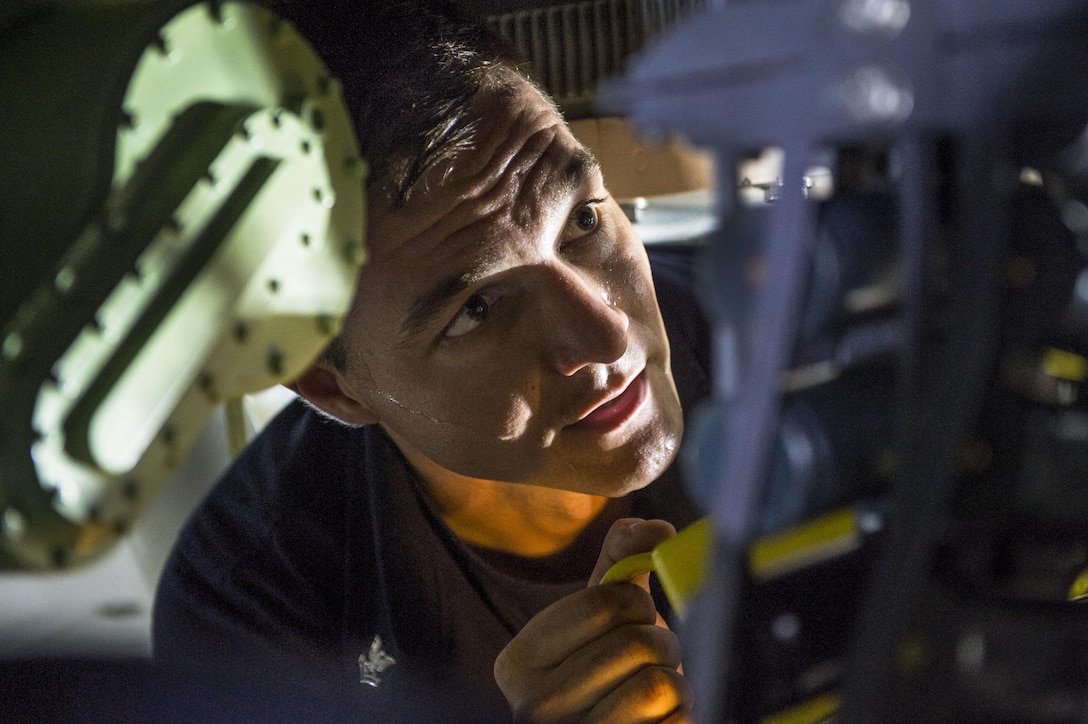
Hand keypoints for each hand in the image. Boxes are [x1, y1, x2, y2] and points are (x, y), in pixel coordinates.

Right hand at [494, 518, 692, 722]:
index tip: (634, 616)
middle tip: (651, 657)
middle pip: (635, 644)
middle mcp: (535, 709)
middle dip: (660, 643)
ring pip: (659, 684)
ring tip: (657, 689)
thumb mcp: (597, 613)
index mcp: (517, 662)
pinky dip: (683, 713)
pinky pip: (678, 721)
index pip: (602, 604)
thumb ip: (619, 557)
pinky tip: (660, 718)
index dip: (636, 602)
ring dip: (675, 680)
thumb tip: (655, 531)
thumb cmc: (606, 668)